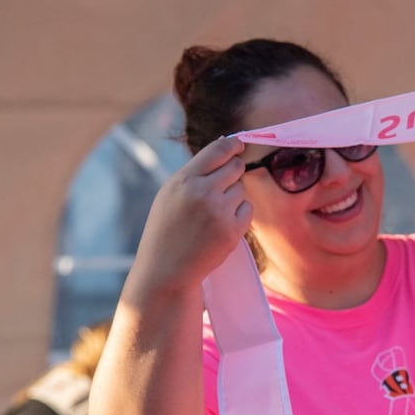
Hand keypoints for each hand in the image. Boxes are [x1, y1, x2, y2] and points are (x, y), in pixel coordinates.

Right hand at [126, 135, 250, 293]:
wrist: (166, 269)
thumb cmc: (166, 230)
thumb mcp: (170, 195)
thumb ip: (194, 174)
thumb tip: (224, 151)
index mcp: (184, 180)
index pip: (217, 150)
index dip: (232, 145)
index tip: (239, 144)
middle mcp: (202, 192)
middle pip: (235, 167)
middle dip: (233, 172)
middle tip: (224, 185)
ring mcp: (219, 211)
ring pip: (242, 189)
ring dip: (233, 197)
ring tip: (212, 214)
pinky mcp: (232, 230)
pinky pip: (248, 209)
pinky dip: (239, 215)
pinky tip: (221, 226)